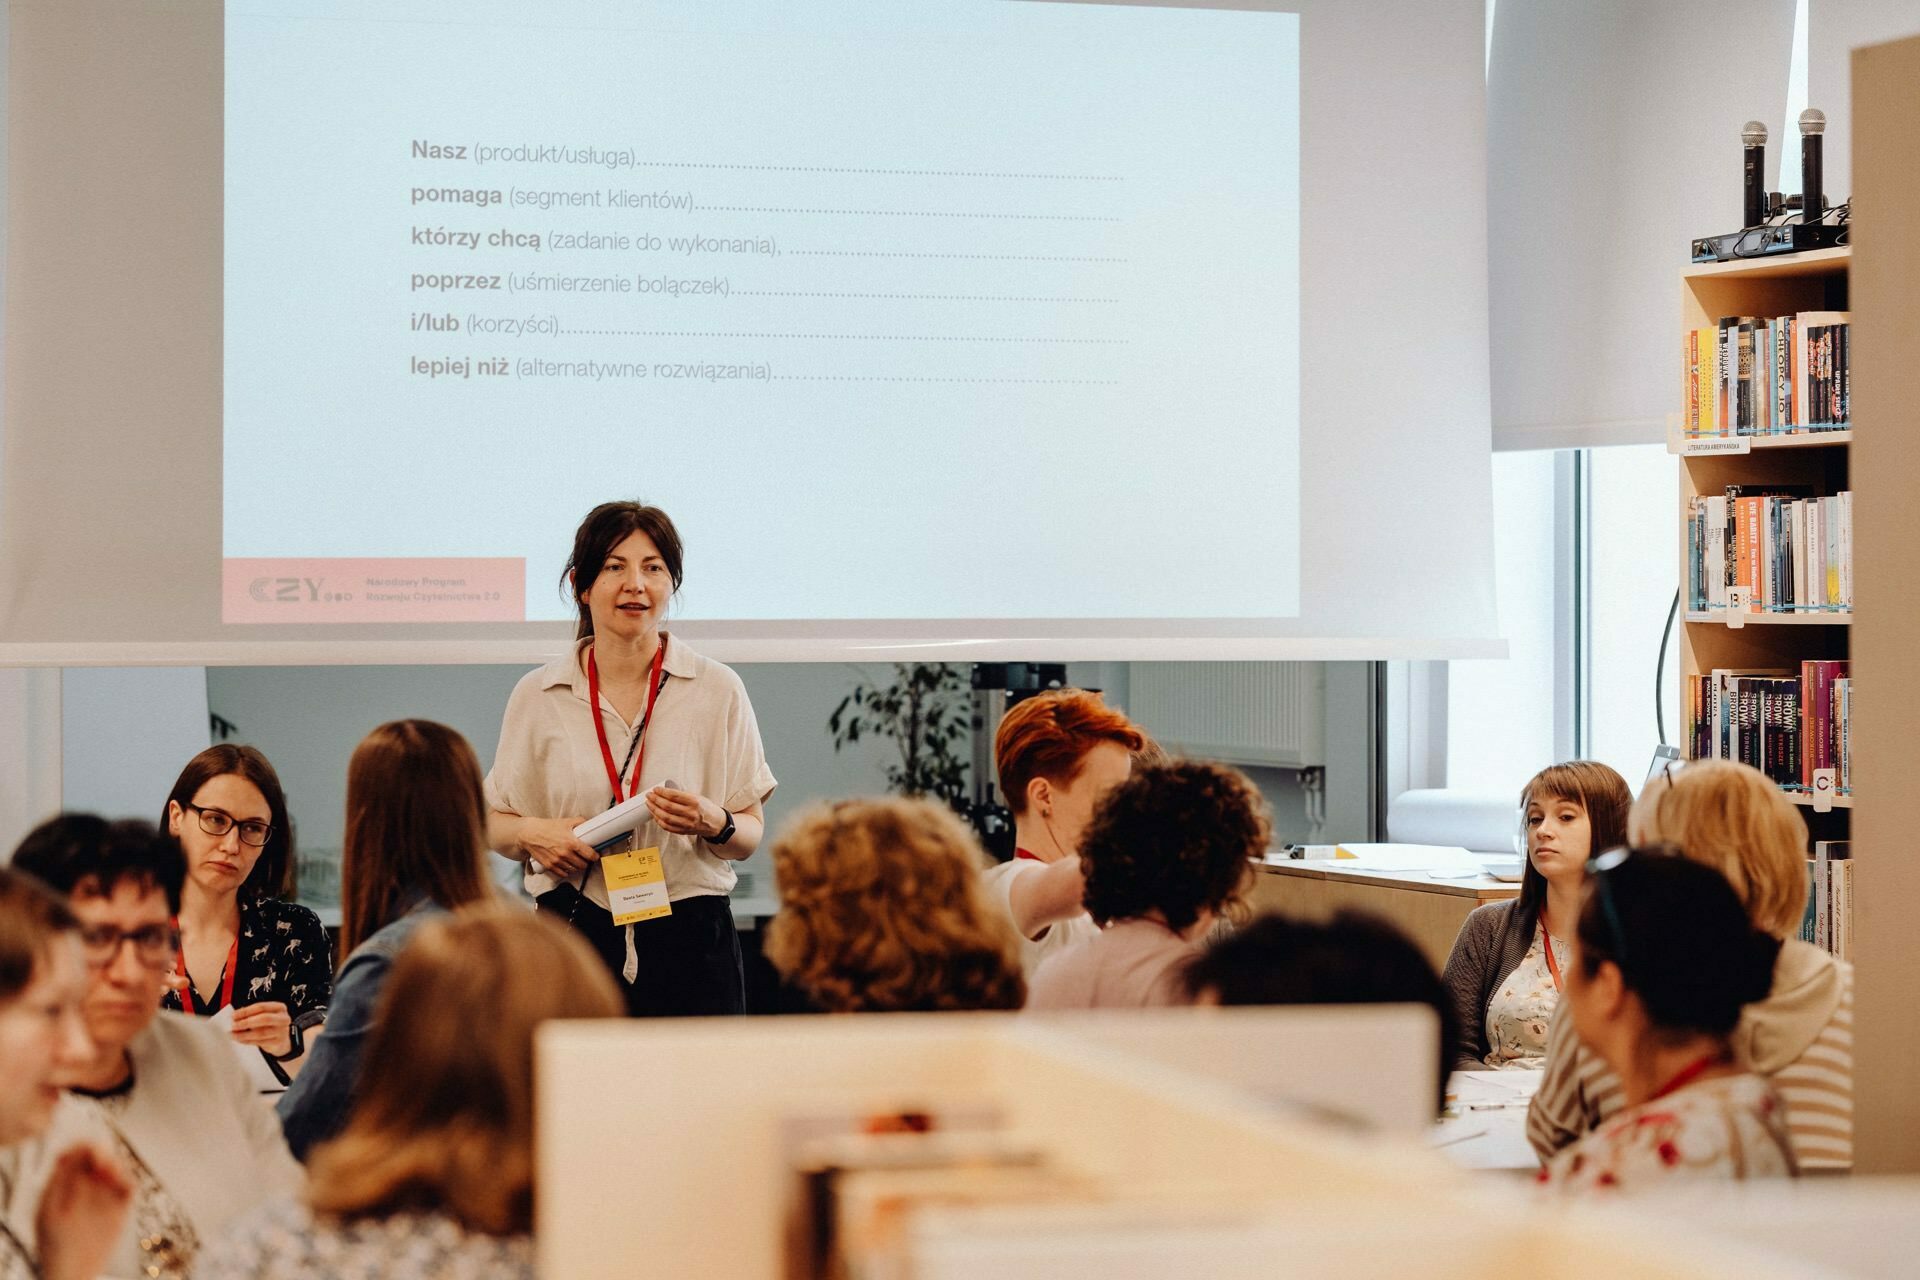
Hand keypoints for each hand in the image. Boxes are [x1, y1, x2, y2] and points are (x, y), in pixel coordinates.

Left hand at [36, 1143, 131, 1279]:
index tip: (88, 1148)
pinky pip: (129, 1187)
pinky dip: (129, 1181)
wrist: (73, 1271)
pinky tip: (122, 1184)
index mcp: (63, 1184)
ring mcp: (103, 1196)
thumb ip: (64, 1183)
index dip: (81, 1146)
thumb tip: (76, 1156)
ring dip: (116, 1165)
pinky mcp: (120, 1208)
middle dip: (101, 1153)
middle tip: (101, 1161)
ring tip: (110, 1172)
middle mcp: (85, 1186)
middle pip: (98, 1156)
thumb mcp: (51, 1211)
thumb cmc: (54, 1245)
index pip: (73, 1154)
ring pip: (116, 1168)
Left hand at [230, 1001, 292, 1057]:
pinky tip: (240, 1040)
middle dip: (246, 1022)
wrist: (281, 1040)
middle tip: (234, 1025)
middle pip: (264, 1019)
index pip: (261, 1007)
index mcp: (279, 1008)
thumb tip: (235, 1017)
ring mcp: (282, 1031)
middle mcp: (283, 1018)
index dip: (246, 1011)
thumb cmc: (270, 1025)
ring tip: (234, 1035)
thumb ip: (251, 1014)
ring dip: (244, 1034)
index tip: (234, 1016)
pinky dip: (247, 1041)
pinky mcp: (277, 1043)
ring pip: (261, 1033)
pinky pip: (260, 1042)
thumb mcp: (264, 1015)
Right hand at [521, 816, 599, 876]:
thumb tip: (590, 823)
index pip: (589, 855)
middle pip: (583, 865)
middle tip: (585, 858)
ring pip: (574, 870)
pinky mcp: (549, 866)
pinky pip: (563, 874)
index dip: (595, 856)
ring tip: (576, 861)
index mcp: (571, 842)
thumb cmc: (547, 827)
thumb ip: (580, 822)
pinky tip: (567, 866)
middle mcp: (565, 854)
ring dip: (576, 867)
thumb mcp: (565, 822)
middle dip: (586, 862)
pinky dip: (567, 871)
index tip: (595, 856)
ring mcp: (557, 861)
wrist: (530, 834)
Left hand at [645, 787, 723, 838]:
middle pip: (667, 806)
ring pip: (665, 817)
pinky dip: (659, 820)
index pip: (674, 796)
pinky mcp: (683, 831)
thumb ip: (682, 796)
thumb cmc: (706, 808)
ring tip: (649, 804)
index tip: (656, 789)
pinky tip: (655, 815)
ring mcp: (686, 824)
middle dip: (655, 800)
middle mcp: (690, 813)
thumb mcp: (698, 797)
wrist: (716, 823)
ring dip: (654, 810)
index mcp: (694, 802)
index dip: (662, 792)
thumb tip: (665, 792)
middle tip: (650, 795)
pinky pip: (667, 827)